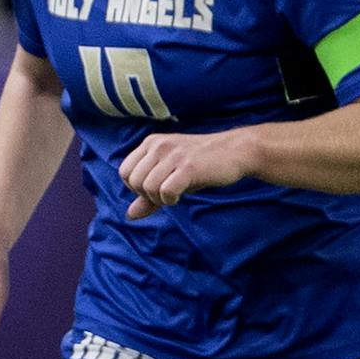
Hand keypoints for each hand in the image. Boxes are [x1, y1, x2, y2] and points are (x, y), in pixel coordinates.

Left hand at [118, 128, 255, 219]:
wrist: (235, 151)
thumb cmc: (201, 166)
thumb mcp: (170, 176)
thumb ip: (148, 195)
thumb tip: (129, 215)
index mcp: (151, 143)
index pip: (124, 171)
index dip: (135, 187)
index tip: (155, 188)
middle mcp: (159, 145)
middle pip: (133, 181)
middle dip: (147, 195)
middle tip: (166, 193)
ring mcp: (173, 155)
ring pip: (147, 187)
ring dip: (160, 199)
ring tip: (175, 193)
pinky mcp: (188, 167)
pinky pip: (165, 191)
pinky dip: (170, 199)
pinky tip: (181, 195)